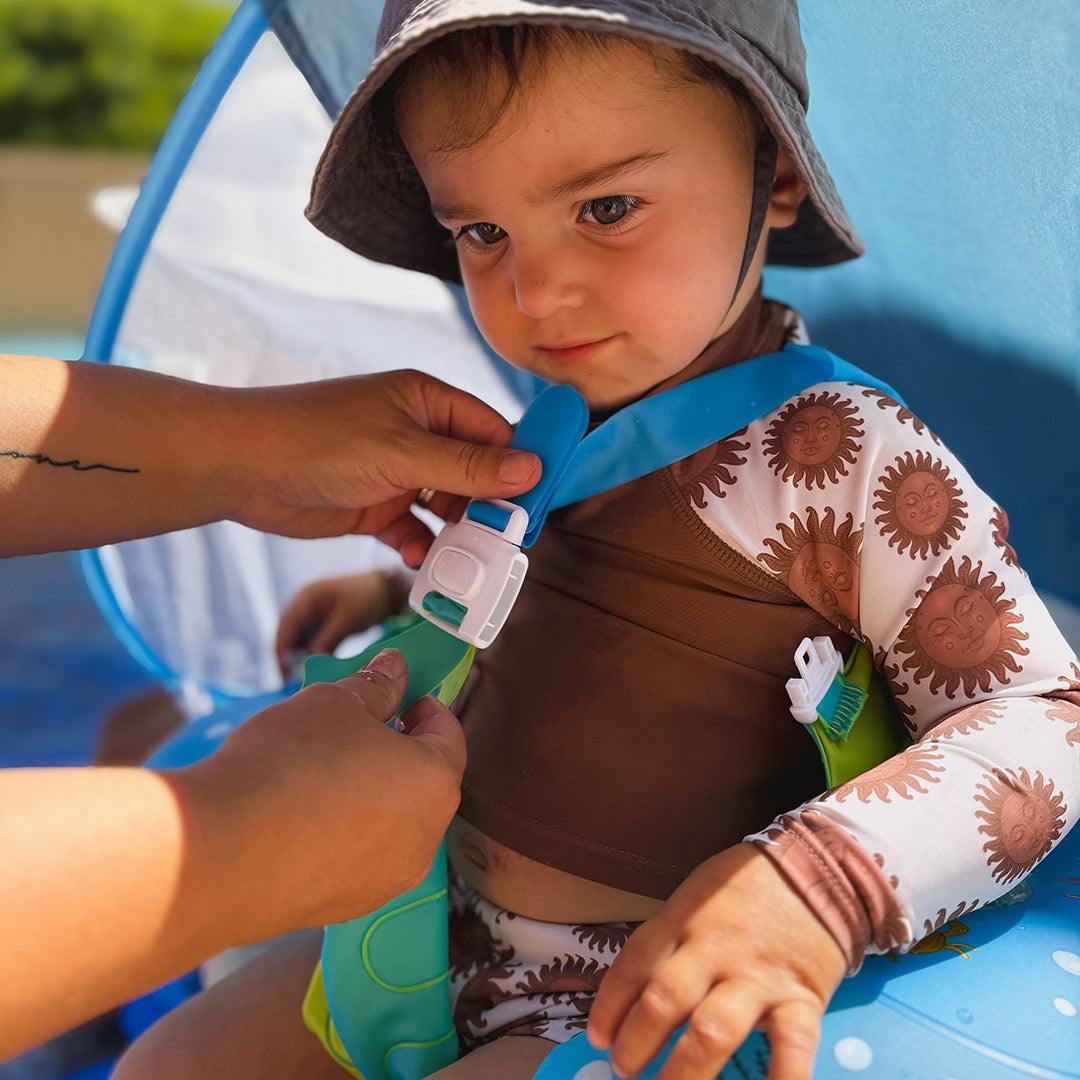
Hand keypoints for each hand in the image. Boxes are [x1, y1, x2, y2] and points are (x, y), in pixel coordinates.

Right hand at [175, 648, 466, 936]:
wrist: (220, 855)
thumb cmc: (288, 764)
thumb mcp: (333, 702)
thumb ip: (374, 687)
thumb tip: (396, 669)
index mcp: (434, 784)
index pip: (449, 736)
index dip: (425, 709)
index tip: (396, 696)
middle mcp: (424, 840)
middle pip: (422, 784)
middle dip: (395, 753)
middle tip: (352, 731)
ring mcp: (387, 881)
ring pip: (392, 825)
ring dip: (369, 796)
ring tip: (318, 773)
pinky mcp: (347, 908)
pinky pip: (357, 859)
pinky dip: (342, 835)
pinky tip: (298, 818)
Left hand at [231, 369, 539, 565]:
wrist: (241, 466)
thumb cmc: (319, 441)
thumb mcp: (403, 453)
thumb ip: (468, 467)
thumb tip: (531, 470)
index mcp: (427, 402)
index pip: (491, 432)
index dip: (519, 465)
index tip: (539, 502)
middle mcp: (415, 434)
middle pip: (473, 473)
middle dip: (489, 507)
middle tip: (507, 541)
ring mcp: (394, 472)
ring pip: (445, 506)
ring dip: (457, 532)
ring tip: (470, 560)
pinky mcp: (372, 506)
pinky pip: (412, 528)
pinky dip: (420, 545)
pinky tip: (421, 559)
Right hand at [275, 570, 410, 676]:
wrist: (385, 590)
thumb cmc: (367, 597)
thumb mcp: (347, 618)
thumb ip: (328, 639)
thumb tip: (312, 662)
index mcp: (306, 598)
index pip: (285, 628)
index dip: (282, 651)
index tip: (285, 674)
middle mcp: (303, 607)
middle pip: (287, 636)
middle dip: (288, 659)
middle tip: (292, 683)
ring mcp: (311, 616)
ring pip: (297, 642)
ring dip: (299, 659)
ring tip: (304, 681)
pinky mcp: (320, 626)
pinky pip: (310, 644)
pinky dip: (311, 657)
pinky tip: (316, 672)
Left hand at [587, 844, 845, 1079]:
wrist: (817, 866)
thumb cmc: (746, 886)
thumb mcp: (697, 895)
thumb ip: (670, 939)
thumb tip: (635, 992)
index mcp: (685, 919)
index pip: (635, 964)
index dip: (610, 1005)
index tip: (598, 1037)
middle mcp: (715, 949)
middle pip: (665, 999)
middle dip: (637, 1041)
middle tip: (622, 1069)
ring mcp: (758, 976)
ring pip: (713, 1030)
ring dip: (684, 1072)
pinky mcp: (801, 997)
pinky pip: (792, 1047)